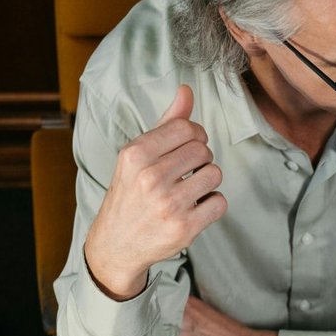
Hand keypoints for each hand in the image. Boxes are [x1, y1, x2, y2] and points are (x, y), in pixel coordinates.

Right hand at [83, 85, 226, 299]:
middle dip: (200, 159)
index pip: (187, 128)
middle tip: (185, 173)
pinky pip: (219, 202)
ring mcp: (168, 204)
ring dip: (207, 182)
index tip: (188, 148)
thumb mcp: (137, 156)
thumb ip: (165, 124)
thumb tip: (186, 91)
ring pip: (215, 174)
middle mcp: (151, 177)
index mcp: (136, 154)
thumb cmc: (130, 193)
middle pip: (203, 150)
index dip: (195, 135)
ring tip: (189, 190)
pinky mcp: (184, 228)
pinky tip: (194, 208)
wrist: (116, 244)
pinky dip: (211, 204)